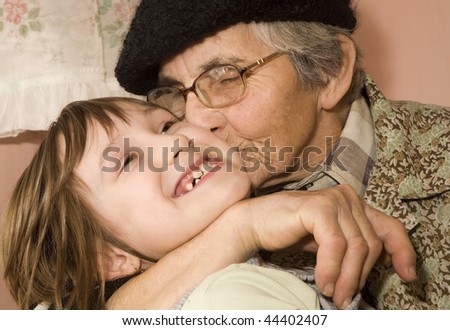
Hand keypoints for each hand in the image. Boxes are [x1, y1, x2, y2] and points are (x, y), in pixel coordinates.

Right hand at [237, 184, 415, 308]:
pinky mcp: (319, 208)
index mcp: (353, 204)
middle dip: (361, 277)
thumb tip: (370, 272)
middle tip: (345, 298)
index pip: (390, 227)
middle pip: (371, 245)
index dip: (403, 251)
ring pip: (356, 248)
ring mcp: (334, 200)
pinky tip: (323, 282)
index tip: (408, 275)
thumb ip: (350, 248)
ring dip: (346, 278)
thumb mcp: (329, 242)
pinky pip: (335, 245)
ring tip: (334, 295)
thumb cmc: (289, 233)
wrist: (253, 223)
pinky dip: (331, 269)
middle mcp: (348, 197)